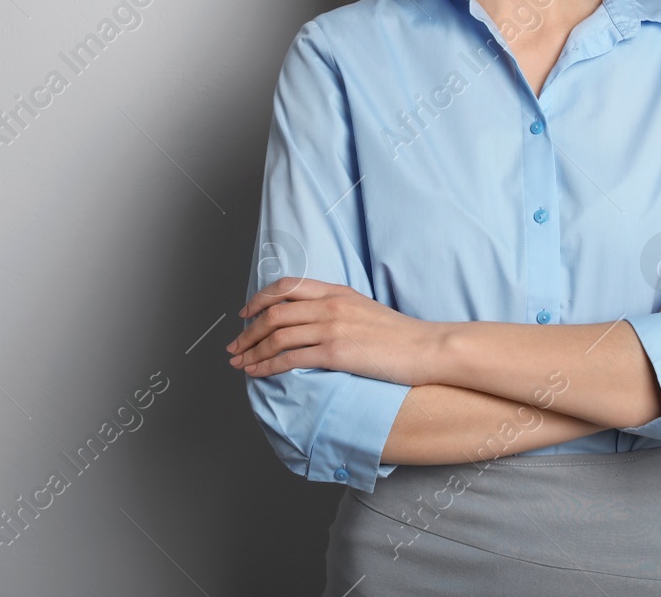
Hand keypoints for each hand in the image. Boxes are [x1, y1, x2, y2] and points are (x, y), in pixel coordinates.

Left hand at [226, 277, 434, 383]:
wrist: (427, 348)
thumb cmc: (401, 336)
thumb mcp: (365, 310)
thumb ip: (338, 310)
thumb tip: (313, 322)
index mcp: (337, 292)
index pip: (287, 287)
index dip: (259, 299)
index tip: (245, 313)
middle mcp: (331, 305)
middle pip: (274, 313)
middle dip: (247, 331)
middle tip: (233, 345)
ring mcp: (333, 328)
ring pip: (276, 335)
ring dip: (252, 350)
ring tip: (239, 363)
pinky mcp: (336, 353)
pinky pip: (290, 358)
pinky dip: (267, 365)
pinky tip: (257, 372)